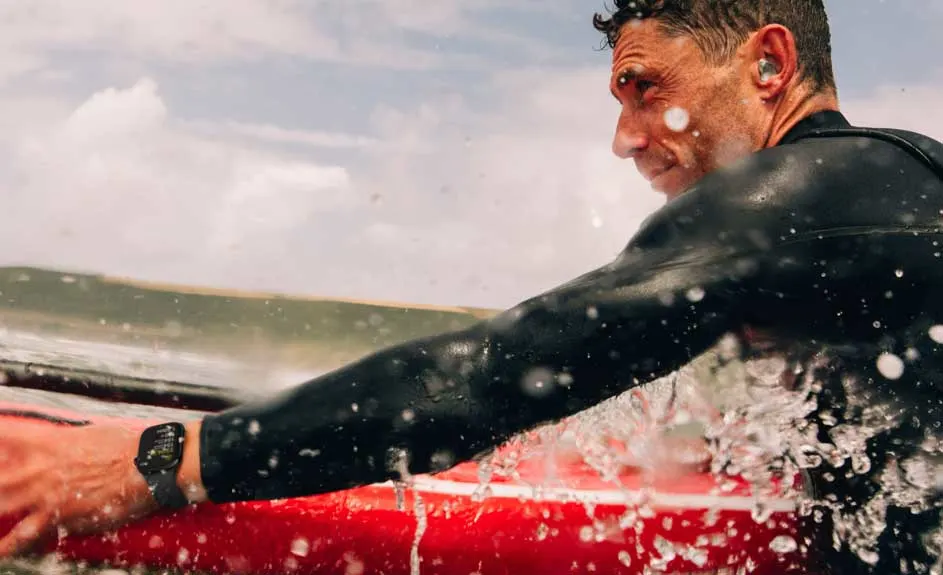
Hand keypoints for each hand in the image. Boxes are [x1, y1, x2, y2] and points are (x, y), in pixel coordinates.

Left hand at [0, 421, 156, 556]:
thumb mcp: (94, 434)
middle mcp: (39, 466)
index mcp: (49, 441)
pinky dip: (6, 547)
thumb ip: (68, 442)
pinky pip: (22, 536)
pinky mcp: (57, 516)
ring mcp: (44, 493)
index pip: (7, 435)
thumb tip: (62, 446)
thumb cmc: (129, 445)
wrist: (151, 464)